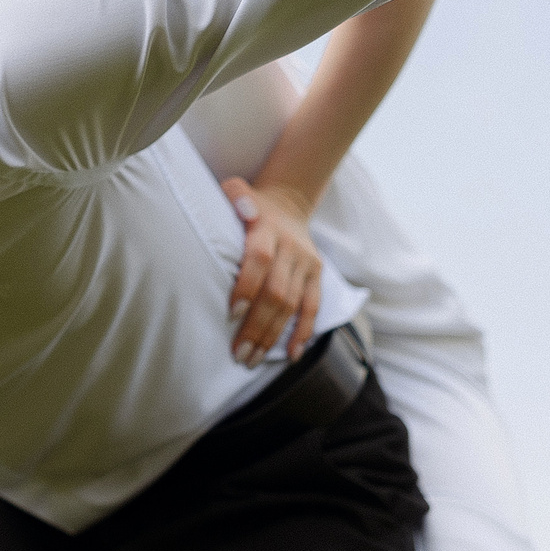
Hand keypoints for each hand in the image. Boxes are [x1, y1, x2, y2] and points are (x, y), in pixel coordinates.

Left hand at [219, 177, 322, 367]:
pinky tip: (290, 355)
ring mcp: (306, 262)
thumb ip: (235, 196)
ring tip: (253, 359)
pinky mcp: (317, 274)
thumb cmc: (248, 206)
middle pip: (276, 291)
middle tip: (239, 353)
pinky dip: (303, 332)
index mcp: (267, 227)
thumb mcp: (237, 191)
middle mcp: (291, 246)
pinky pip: (313, 307)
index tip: (232, 314)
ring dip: (273, 335)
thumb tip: (245, 209)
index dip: (248, 286)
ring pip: (292, 305)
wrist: (287, 204)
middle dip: (257, 325)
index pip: (260, 258)